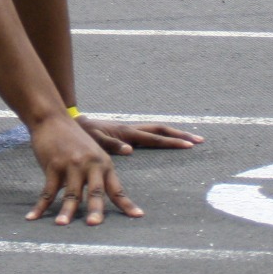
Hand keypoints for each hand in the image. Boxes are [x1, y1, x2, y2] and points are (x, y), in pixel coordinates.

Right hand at [24, 115, 139, 225]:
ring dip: (66, 211)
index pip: (116, 189)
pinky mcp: (54, 165)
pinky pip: (48, 190)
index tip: (138, 216)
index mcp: (103, 164)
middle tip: (94, 224)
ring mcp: (72, 164)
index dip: (126, 204)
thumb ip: (95, 175)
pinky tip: (33, 217)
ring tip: (62, 225)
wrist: (53, 119)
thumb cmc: (73, 139)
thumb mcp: (92, 154)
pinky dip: (40, 206)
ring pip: (70, 193)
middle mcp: (90, 165)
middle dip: (95, 209)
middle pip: (95, 191)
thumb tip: (91, 200)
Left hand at [77, 116, 203, 155]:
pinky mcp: (126, 134)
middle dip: (180, 135)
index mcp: (127, 132)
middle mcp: (131, 129)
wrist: (73, 123)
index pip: (154, 138)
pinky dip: (162, 137)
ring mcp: (130, 130)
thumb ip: (109, 145)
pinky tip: (167, 142)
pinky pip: (149, 134)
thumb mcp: (93, 140)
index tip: (189, 145)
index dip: (172, 142)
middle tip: (199, 140)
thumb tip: (130, 150)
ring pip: (157, 130)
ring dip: (174, 134)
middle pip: (161, 130)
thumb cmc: (81, 134)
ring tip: (191, 139)